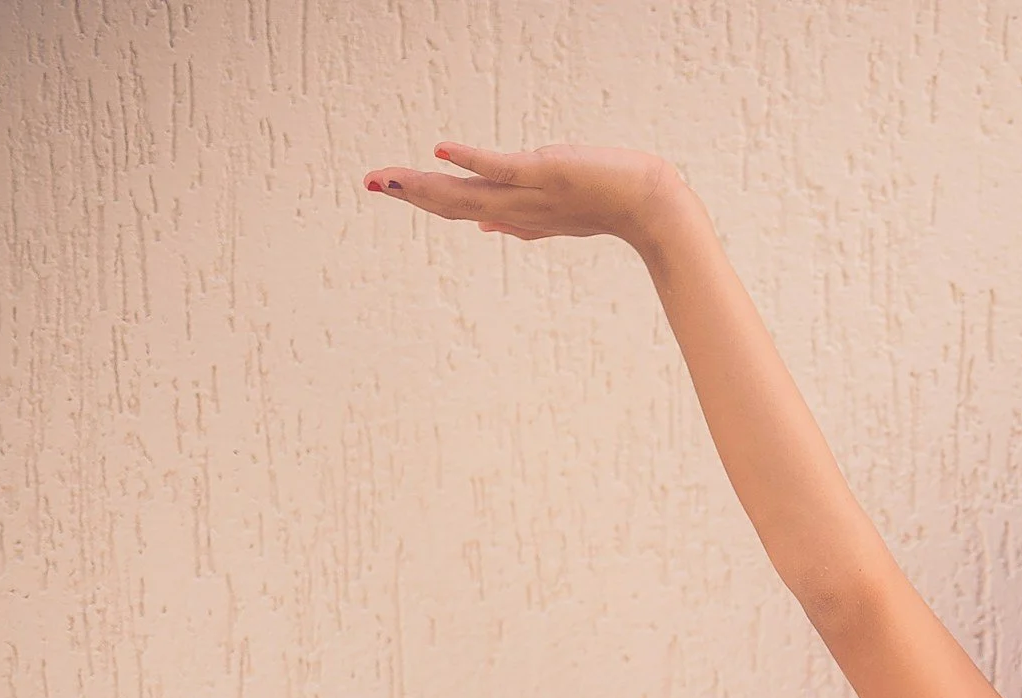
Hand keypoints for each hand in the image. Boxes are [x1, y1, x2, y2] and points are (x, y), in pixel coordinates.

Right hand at [362, 141, 689, 252]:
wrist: (653, 209)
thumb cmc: (615, 203)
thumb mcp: (561, 213)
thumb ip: (520, 219)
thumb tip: (482, 224)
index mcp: (519, 217)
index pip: (464, 208)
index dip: (426, 201)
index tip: (392, 190)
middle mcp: (519, 211)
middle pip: (455, 203)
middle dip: (410, 193)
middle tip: (367, 182)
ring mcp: (531, 195)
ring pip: (468, 192)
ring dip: (424, 184)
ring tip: (386, 178)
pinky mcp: (546, 174)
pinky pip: (502, 167)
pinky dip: (471, 159)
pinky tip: (441, 150)